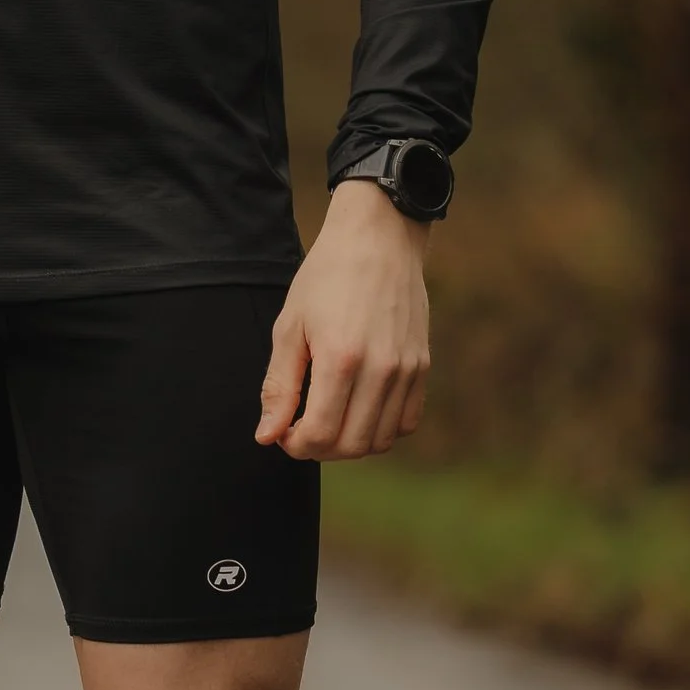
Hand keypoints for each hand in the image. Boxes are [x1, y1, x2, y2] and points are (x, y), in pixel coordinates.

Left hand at [258, 182, 430, 461]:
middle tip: (300, 429)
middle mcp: (381, 369)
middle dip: (319, 449)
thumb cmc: (325, 279)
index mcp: (341, 359)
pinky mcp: (422, 365)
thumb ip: (278, 387)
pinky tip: (357, 409)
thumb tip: (267, 436)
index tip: (282, 433)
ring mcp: (407, 369)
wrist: (377, 240)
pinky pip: (406, 421)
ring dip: (350, 443)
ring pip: (381, 439)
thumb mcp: (290, 328)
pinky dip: (380, 428)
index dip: (296, 445)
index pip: (321, 435)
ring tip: (327, 419)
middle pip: (352, 445)